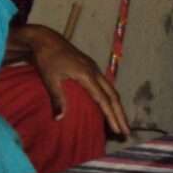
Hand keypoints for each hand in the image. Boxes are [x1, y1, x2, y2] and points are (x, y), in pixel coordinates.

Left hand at [11, 25, 129, 135]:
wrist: (46, 40)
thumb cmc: (47, 59)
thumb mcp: (50, 79)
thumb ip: (57, 98)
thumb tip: (60, 118)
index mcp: (87, 75)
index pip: (103, 99)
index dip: (111, 116)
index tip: (117, 130)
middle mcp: (94, 71)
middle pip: (113, 95)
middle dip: (120, 114)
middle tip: (126, 132)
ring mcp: (94, 68)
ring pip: (111, 90)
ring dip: (117, 107)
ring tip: (121, 122)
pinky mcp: (90, 67)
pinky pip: (105, 85)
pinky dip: (110, 98)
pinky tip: (108, 106)